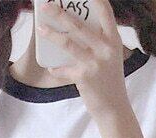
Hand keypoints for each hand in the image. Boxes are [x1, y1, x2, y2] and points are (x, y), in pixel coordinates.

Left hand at [37, 0, 131, 123]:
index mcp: (114, 40)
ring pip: (67, 43)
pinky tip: (51, 68)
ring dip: (51, 35)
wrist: (114, 108)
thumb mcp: (111, 56)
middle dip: (59, 13)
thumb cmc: (110, 79)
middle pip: (78, 25)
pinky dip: (56, 69)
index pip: (106, 12)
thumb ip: (99, 41)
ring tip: (40, 29)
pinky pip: (63, 69)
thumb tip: (73, 27)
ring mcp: (94, 63)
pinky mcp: (83, 77)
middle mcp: (105, 48)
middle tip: (45, 6)